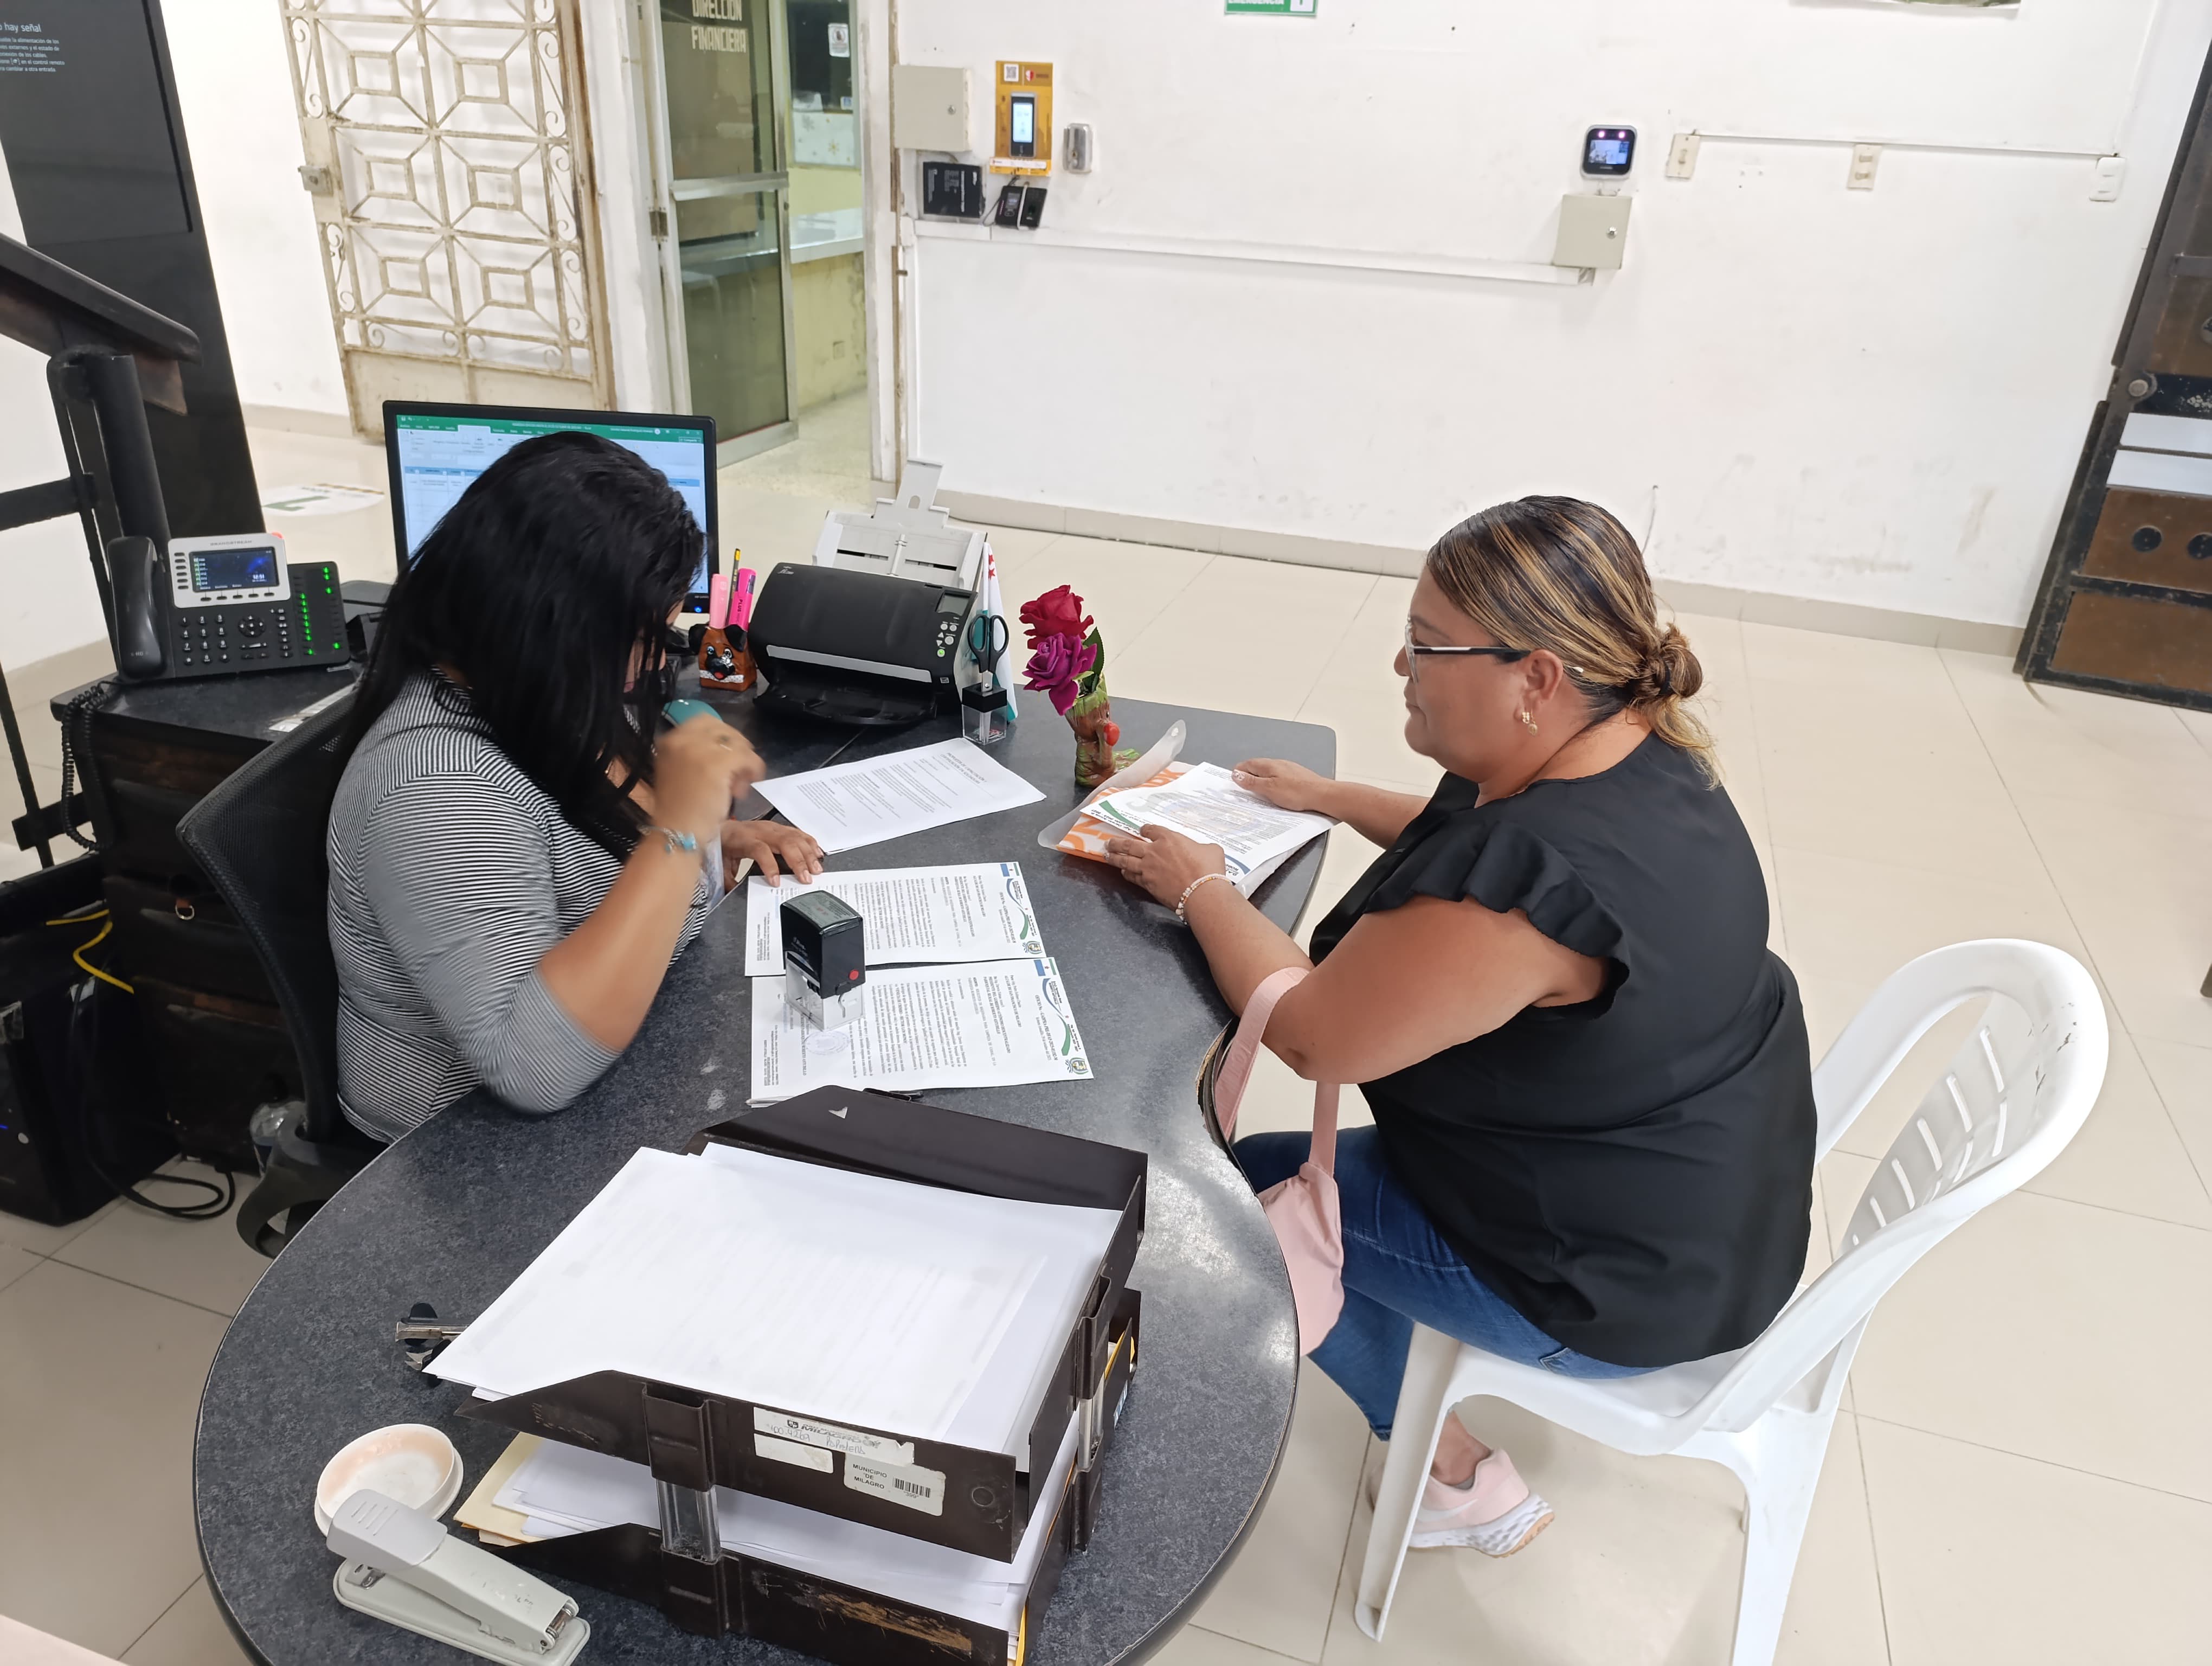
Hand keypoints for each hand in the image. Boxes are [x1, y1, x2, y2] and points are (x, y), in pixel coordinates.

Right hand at [653, 715, 763, 843]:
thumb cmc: (679, 810)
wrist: (676, 833)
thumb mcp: (680, 772)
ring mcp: (698, 750)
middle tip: (737, 771)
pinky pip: (746, 757)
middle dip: (735, 747)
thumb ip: (697, 755)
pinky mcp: (716, 764)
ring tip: (738, 784)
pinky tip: (745, 786)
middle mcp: (680, 739)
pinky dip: (753, 769)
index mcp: (669, 740)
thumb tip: (729, 752)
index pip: (704, 721)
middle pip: (723, 729)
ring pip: (737, 743)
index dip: (722, 737)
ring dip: (744, 761)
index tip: (728, 755)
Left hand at [722, 819, 823, 886]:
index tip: (776, 883)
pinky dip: (810, 843)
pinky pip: (799, 833)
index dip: (770, 866)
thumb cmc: (725, 844)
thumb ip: (728, 880)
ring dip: (808, 853)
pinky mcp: (780, 827)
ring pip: (795, 837)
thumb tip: (736, 893)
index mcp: (745, 839)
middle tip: (806, 878)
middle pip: (785, 842)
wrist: (724, 827)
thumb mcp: (721, 863)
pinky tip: (818, 853)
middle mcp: (761, 831)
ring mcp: (773, 828)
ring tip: (816, 869)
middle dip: (798, 861)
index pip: (760, 850)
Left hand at [1102, 824, 1230, 909]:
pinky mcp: (1147, 883)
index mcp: (1169, 838)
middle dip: (1118, 842)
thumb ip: (1202, 847)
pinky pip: (1132, 876)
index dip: (1145, 829)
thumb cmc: (1209, 869)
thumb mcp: (1211, 850)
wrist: (1201, 892)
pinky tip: (1122, 872)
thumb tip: (1203, 851)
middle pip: (1130, 844)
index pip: (1152, 830)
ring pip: (1125, 860)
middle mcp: (1154, 851)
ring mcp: (1148, 868)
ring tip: (1106, 855)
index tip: (1142, 830)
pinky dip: (1126, 873)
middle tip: (1109, 842)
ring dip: (1114, 857)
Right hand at [1231, 757, 1330, 814]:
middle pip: (1257, 767)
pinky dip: (1271, 784)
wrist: (1322, 795)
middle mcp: (1278, 764)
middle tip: (1241, 786)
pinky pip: (1278, 778)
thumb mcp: (1269, 789)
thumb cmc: (1297, 792)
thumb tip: (1236, 774)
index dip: (1238, 772)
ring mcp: (1288, 770)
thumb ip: (1251, 782)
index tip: (1233, 779)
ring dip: (1260, 780)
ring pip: (1268, 773)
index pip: (1247, 764)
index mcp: (1268, 765)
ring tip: (1256, 791)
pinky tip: (1274, 792)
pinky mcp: (1296, 777)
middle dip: (1248, 776)